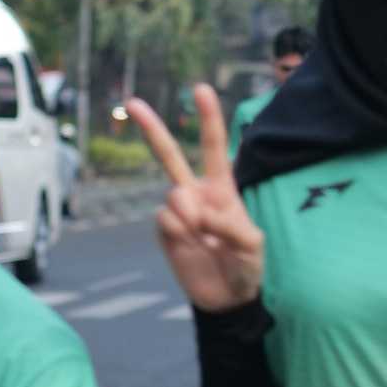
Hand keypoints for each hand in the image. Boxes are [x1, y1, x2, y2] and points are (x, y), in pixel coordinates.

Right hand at [127, 86, 265, 310]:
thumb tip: (198, 214)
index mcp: (222, 188)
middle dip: (151, 128)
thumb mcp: (252, 245)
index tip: (201, 89)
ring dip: (191, 215)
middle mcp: (195, 193)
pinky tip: (192, 246)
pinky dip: (179, 233)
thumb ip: (231, 225)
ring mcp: (177, 211)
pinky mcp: (164, 231)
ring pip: (173, 195)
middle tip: (133, 102)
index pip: (214, 147)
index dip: (208, 118)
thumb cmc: (246, 265)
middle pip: (169, 155)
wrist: (226, 297)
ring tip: (205, 237)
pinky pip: (164, 220)